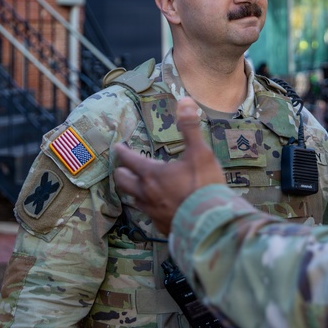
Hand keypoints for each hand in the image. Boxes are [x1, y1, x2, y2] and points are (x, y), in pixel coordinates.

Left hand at [114, 97, 225, 233]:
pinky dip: (149, 207)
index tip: (117, 146)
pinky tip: (156, 207)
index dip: (122, 152)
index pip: (130, 160)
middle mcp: (147, 193)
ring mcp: (152, 212)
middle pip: (123, 182)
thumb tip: (184, 101)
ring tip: (136, 186)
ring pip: (134, 199)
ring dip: (132, 191)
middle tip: (121, 167)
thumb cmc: (204, 185)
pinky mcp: (161, 226)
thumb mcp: (200, 152)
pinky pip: (149, 215)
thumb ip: (190, 127)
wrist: (210, 223)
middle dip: (121, 172)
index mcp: (152, 174)